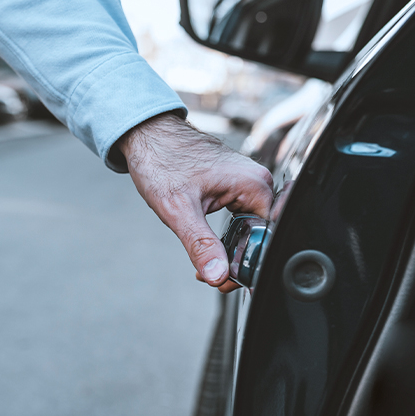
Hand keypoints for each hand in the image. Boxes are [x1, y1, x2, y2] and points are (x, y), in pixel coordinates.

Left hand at [118, 112, 274, 292]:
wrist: (146, 135)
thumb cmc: (161, 161)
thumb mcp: (179, 210)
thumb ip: (200, 244)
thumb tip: (217, 276)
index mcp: (254, 184)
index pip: (268, 236)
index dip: (250, 263)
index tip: (228, 280)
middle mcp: (256, 181)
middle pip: (261, 234)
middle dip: (238, 260)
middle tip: (212, 276)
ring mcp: (247, 182)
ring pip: (250, 228)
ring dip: (231, 249)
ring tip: (207, 263)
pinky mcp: (235, 185)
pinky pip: (241, 217)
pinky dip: (226, 236)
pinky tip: (209, 245)